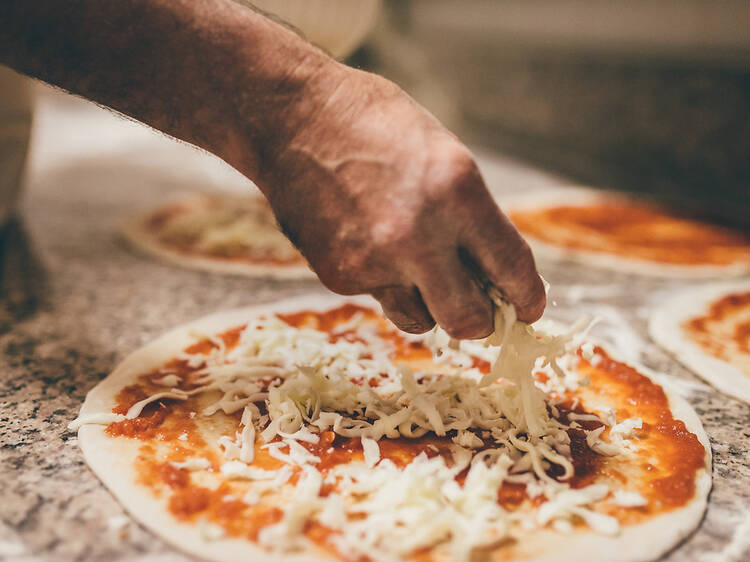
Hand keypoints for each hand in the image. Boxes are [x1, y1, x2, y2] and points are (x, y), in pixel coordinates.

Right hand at [253, 68, 545, 338]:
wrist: (291, 118)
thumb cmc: (375, 125)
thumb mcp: (443, 154)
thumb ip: (471, 215)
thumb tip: (490, 272)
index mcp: (458, 193)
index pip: (512, 269)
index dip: (528, 297)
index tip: (528, 308)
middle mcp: (419, 236)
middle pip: (468, 322)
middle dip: (481, 321)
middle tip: (478, 306)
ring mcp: (375, 262)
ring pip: (421, 321)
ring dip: (429, 304)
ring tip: (413, 264)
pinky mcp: (339, 276)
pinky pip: (380, 297)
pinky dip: (384, 281)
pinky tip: (367, 240)